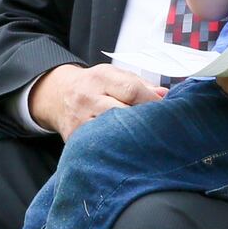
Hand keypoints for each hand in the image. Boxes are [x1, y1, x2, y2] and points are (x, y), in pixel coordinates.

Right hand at [29, 63, 166, 141]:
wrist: (58, 95)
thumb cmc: (94, 86)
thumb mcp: (114, 75)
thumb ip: (140, 84)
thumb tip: (165, 96)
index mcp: (101, 78)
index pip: (132, 90)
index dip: (153, 103)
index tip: (169, 112)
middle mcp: (87, 97)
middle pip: (121, 113)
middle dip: (144, 123)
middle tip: (162, 132)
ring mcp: (79, 120)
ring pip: (110, 132)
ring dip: (131, 139)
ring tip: (147, 144)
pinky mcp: (74, 138)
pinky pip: (98, 146)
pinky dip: (114, 149)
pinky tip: (127, 153)